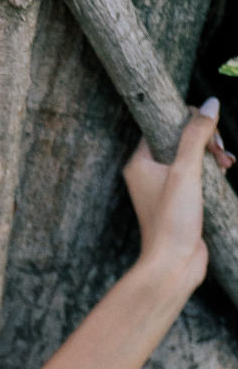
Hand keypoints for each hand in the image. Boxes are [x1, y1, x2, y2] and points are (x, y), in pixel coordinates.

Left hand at [124, 97, 232, 293]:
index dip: (189, 121)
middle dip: (207, 140)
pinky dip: (212, 171)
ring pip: (192, 157)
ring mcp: (163, 189)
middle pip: (180, 139)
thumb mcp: (186, 170)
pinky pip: (196, 175)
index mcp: (140, 163)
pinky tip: (225, 174)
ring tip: (228, 165)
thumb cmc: (172, 220)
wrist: (174, 265)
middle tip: (221, 151)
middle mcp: (147, 174)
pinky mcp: (178, 202)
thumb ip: (197, 134)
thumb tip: (210, 103)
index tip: (209, 131)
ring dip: (213, 155)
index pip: (162, 124)